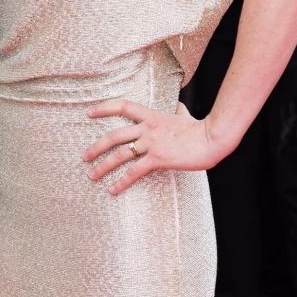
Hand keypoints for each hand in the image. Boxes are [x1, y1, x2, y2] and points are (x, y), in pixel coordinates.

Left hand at [83, 99, 223, 190]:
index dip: (104, 108)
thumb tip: (179, 106)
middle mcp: (148, 128)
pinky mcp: (158, 158)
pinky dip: (121, 182)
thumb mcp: (186, 115)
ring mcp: (152, 143)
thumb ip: (178, 111)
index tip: (89, 113)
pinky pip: (134, 172)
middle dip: (96, 147)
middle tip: (84, 156)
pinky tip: (113, 190)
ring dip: (103, 166)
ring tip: (92, 175)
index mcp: (152, 116)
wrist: (212, 138)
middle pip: (114, 136)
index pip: (123, 106)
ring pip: (120, 155)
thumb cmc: (201, 129)